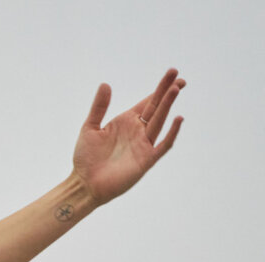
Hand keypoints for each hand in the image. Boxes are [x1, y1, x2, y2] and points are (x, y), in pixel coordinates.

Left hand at [71, 69, 184, 205]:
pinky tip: (178, 118)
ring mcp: (143, 145)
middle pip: (157, 108)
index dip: (159, 89)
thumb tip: (106, 84)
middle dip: (167, 92)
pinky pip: (163, 145)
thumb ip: (99, 107)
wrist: (85, 183)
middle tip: (179, 77)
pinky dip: (172, 133)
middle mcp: (138, 132)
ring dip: (167, 106)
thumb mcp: (90, 127)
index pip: (147, 102)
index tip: (172, 74)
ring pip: (159, 122)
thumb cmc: (86, 158)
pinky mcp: (146, 160)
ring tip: (175, 89)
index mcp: (126, 122)